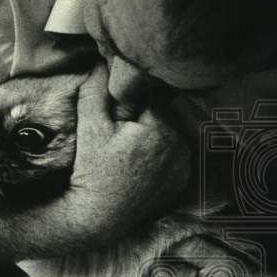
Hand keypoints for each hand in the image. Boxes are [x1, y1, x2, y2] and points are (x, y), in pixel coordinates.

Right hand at [63, 61, 190, 241]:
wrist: (100, 215)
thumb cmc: (93, 169)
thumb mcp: (90, 125)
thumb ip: (97, 89)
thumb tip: (104, 60)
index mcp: (162, 127)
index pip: (149, 99)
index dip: (129, 108)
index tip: (116, 125)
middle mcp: (182, 145)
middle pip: (161, 117)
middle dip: (143, 121)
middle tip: (120, 142)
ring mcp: (186, 165)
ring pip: (169, 135)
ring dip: (154, 137)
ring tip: (130, 156)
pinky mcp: (184, 180)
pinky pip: (175, 155)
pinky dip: (162, 156)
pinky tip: (142, 167)